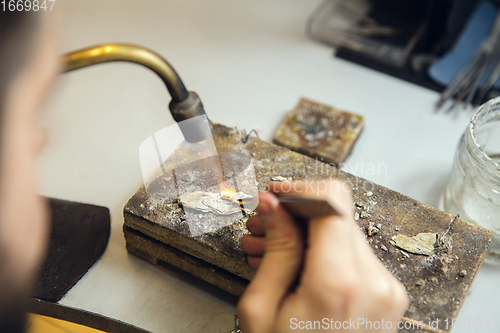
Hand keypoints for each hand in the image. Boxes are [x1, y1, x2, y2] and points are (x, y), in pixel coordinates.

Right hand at [238, 179, 408, 331]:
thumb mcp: (262, 309)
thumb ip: (276, 248)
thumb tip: (274, 204)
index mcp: (340, 282)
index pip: (332, 200)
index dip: (299, 190)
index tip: (274, 195)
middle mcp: (374, 280)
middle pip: (336, 214)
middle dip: (296, 214)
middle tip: (262, 228)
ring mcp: (387, 289)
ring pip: (343, 233)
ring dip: (307, 235)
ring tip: (271, 253)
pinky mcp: (388, 295)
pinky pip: (353, 256)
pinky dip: (322, 253)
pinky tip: (295, 269)